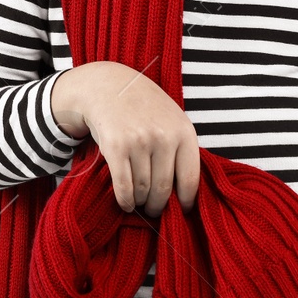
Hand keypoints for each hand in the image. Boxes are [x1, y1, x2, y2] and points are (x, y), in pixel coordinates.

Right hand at [50, 61, 200, 216]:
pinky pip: (123, 186)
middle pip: (164, 189)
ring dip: (140, 203)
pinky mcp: (115, 147)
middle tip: (154, 210)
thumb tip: (187, 192)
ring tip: (139, 203)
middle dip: (158, 206)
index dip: (186, 201)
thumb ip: (181, 148)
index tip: (182, 210)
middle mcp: (163, 137)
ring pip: (143, 190)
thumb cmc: (143, 107)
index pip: (190, 180)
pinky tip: (125, 203)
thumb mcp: (172, 119)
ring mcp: (139, 142)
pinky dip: (125, 201)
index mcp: (184, 132)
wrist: (107, 86)